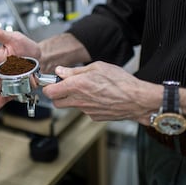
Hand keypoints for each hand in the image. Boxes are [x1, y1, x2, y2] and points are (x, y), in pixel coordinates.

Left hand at [42, 61, 161, 124]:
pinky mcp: (94, 117)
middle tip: (65, 86)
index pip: (50, 92)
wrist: (137, 100)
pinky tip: (98, 97)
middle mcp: (79, 101)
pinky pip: (84, 110)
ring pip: (71, 106)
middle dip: (57, 95)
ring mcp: (86, 111)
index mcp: (77, 86)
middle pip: (56, 102)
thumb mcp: (97, 67)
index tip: (51, 82)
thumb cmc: (120, 82)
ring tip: (88, 89)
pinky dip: (87, 104)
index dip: (48, 87)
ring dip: (73, 99)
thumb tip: (60, 71)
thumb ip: (75, 71)